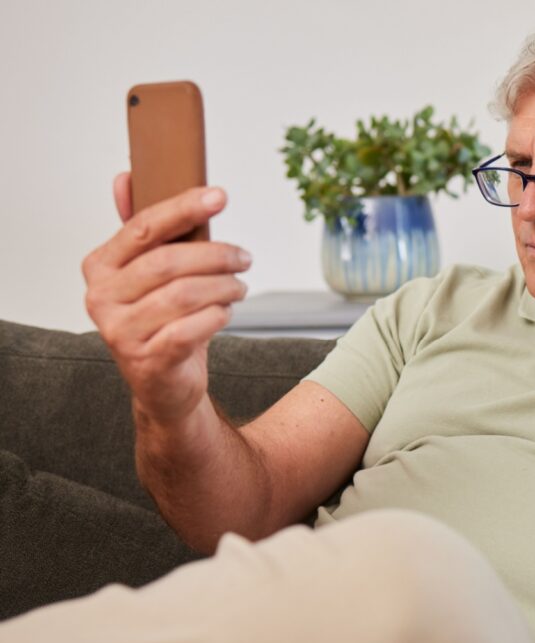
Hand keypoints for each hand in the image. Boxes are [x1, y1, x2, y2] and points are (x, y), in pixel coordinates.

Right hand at [82, 173, 250, 422]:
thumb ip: (141, 229)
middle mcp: (101, 297)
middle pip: (167, 262)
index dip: (183, 208)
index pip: (144, 227)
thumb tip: (126, 176)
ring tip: (239, 286)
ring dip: (223, 286)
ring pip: (183, 295)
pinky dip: (217, 316)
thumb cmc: (161, 319)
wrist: (164, 383)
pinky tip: (225, 312)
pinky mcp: (147, 361)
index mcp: (100, 266)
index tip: (219, 196)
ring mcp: (121, 332)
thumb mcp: (149, 272)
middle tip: (243, 257)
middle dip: (215, 255)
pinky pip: (191, 329)